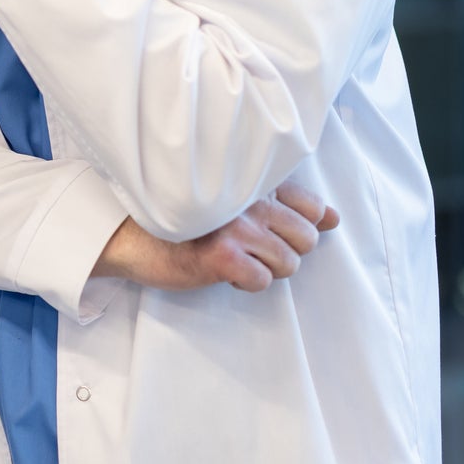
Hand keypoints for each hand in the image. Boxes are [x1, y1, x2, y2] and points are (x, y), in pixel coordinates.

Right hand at [93, 183, 341, 292]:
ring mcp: (236, 226)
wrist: (130, 234)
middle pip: (305, 239)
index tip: (277, 232)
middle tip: (251, 249)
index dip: (301, 226)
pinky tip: (223, 270)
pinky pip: (261, 281)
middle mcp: (248, 198)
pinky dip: (245, 282)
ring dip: (265, 269)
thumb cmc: (183, 217)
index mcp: (252, 181)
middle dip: (284, 251)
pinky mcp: (222, 255)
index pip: (310, 206)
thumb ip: (284, 204)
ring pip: (287, 263)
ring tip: (235, 258)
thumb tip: (333, 218)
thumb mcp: (234, 200)